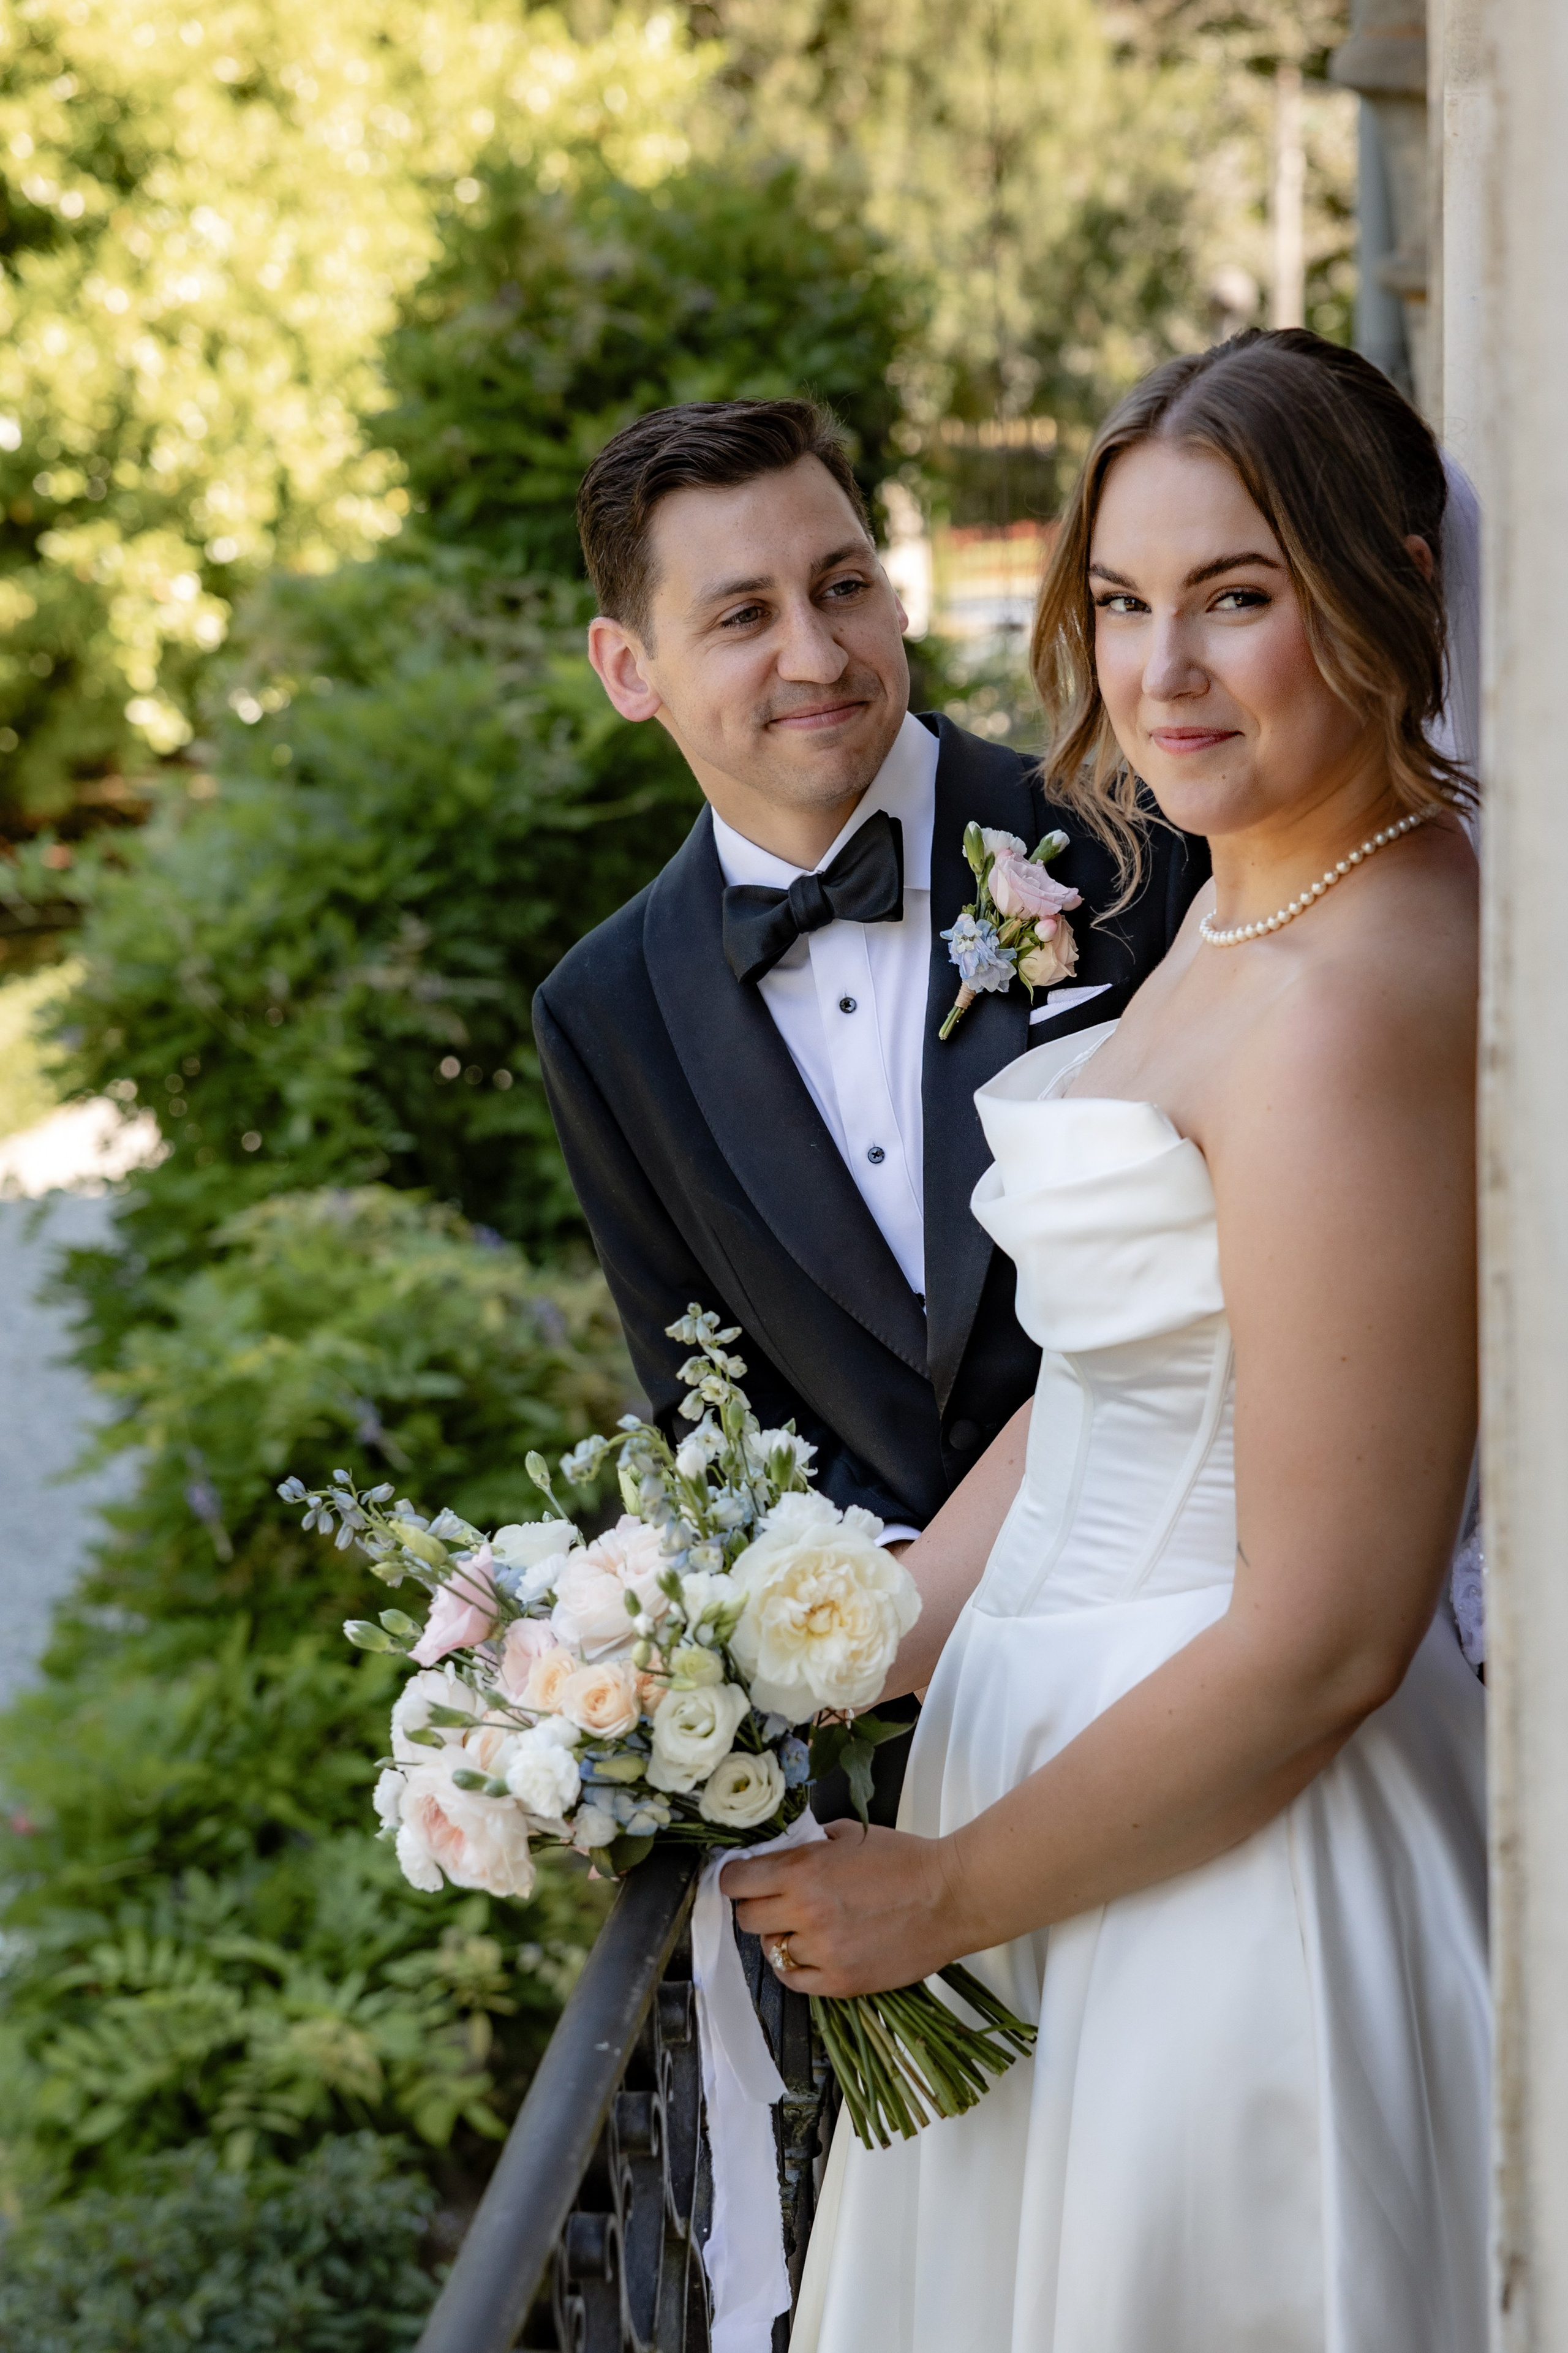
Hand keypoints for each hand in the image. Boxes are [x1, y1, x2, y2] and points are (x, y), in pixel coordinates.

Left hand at [719, 1822, 960, 1996]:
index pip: (736, 1881)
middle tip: (775, 1901)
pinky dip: (797, 1965)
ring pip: (771, 1950)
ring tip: (807, 1925)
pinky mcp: (840, 1981)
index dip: (735, 1878)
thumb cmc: (905, 1860)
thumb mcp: (849, 1833)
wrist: (950, 1897)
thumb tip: (779, 1851)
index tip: (742, 1878)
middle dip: (756, 1906)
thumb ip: (808, 1844)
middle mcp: (805, 1912)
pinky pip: (794, 1980)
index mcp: (802, 1870)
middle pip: (746, 1918)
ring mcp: (822, 1951)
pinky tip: (812, 1950)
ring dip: (782, 1936)